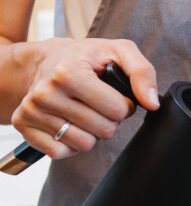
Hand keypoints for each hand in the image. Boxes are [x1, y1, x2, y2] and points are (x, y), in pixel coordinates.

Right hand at [11, 37, 158, 158]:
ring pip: (83, 145)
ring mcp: (32, 110)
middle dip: (109, 119)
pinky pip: (60, 153)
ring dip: (91, 132)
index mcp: (69, 72)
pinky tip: (67, 122)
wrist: (43, 61)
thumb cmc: (85, 57)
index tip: (114, 93)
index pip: (117, 109)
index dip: (124, 104)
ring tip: (84, 111)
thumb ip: (142, 73)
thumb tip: (153, 103)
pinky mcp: (23, 126)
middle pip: (103, 130)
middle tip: (98, 103)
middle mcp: (46, 92)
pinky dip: (70, 143)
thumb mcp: (119, 51)